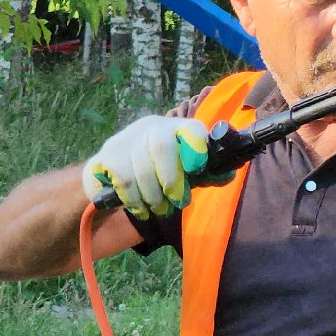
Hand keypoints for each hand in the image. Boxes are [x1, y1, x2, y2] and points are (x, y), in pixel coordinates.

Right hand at [81, 116, 209, 217]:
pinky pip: (124, 181)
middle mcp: (153, 127)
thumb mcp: (186, 170)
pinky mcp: (108, 154)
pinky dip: (135, 200)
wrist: (114, 170)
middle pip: (161, 145)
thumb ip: (206, 173)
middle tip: (179, 202)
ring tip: (161, 209)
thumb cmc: (161, 170)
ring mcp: (128, 138)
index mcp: (177, 128)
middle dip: (172, 178)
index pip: (191, 128)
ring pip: (141, 169)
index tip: (197, 168)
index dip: (196, 146)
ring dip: (154, 196)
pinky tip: (141, 208)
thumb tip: (227, 174)